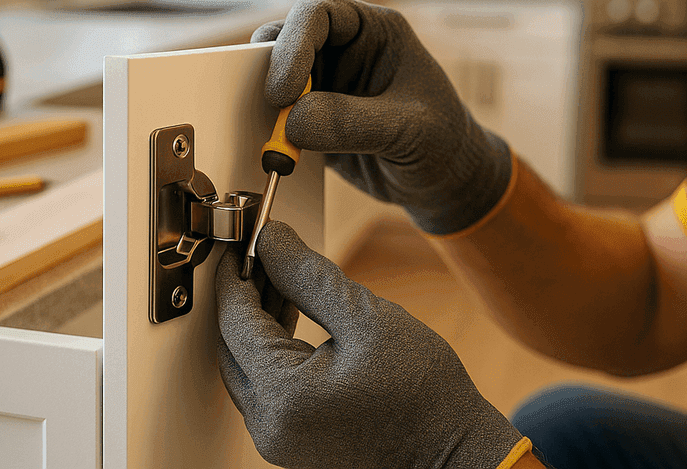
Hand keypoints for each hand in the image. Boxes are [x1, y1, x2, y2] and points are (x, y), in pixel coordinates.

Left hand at [216, 222, 523, 468]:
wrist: (455, 453)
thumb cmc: (423, 393)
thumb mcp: (367, 318)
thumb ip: (309, 276)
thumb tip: (271, 240)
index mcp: (282, 396)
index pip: (236, 322)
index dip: (236, 275)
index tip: (242, 241)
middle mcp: (268, 427)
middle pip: (232, 348)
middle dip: (243, 297)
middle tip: (261, 255)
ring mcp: (278, 441)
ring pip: (246, 368)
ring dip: (257, 323)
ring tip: (279, 280)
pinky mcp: (292, 445)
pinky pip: (266, 389)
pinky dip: (273, 351)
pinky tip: (291, 320)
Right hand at [254, 0, 512, 234]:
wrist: (445, 182)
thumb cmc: (443, 143)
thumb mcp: (409, 130)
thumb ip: (352, 122)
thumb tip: (292, 121)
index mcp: (375, 30)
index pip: (319, 13)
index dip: (293, 43)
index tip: (284, 90)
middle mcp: (345, 49)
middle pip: (286, 39)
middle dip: (271, 72)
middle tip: (274, 111)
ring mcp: (326, 83)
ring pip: (274, 78)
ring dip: (266, 106)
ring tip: (277, 140)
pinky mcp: (313, 119)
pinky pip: (277, 117)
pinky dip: (269, 133)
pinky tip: (279, 156)